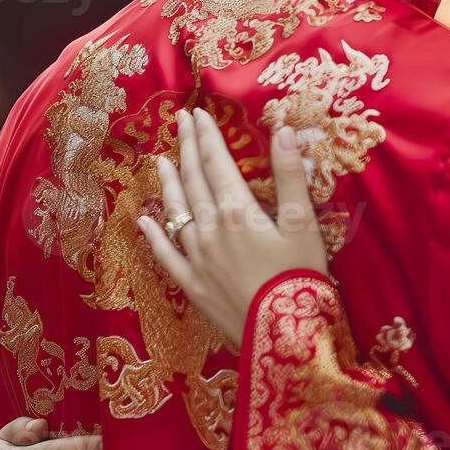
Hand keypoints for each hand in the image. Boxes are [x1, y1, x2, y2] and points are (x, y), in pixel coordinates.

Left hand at [138, 109, 328, 345]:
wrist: (282, 335)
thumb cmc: (300, 276)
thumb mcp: (304, 223)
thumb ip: (291, 176)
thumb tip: (284, 131)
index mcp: (238, 211)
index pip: (217, 164)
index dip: (207, 137)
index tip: (197, 113)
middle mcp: (210, 229)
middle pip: (194, 181)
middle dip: (186, 149)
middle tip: (179, 122)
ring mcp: (197, 258)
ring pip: (176, 212)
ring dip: (168, 184)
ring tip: (160, 160)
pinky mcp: (193, 285)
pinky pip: (166, 255)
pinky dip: (154, 236)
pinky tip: (144, 221)